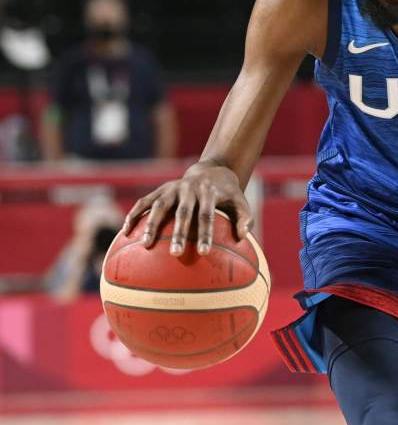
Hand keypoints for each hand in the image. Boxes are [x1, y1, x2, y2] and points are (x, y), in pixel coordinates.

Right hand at [122, 163, 252, 255]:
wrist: (211, 170)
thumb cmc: (227, 194)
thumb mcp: (240, 202)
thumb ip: (245, 217)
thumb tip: (244, 236)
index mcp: (209, 193)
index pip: (207, 215)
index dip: (206, 234)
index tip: (204, 253)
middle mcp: (189, 189)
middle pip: (183, 212)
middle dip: (179, 233)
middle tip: (176, 254)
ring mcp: (172, 188)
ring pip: (159, 206)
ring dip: (151, 224)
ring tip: (145, 245)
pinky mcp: (159, 190)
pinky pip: (144, 202)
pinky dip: (134, 215)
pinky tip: (125, 233)